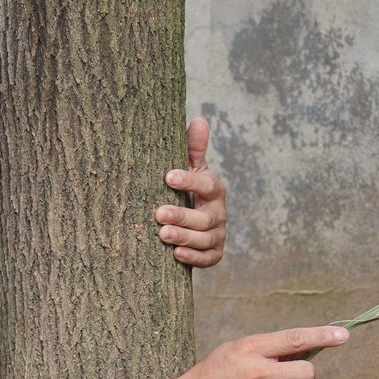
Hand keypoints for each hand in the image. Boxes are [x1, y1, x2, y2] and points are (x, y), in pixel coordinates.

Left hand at [157, 117, 226, 268]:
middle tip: (159, 213)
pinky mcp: (214, 252)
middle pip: (205, 217)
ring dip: (185, 236)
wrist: (192, 220)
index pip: (207, 184)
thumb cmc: (187, 189)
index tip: (168, 177)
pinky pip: (208, 258)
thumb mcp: (191, 168)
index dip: (190, 181)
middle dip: (182, 215)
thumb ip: (193, 148)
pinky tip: (176, 254)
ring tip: (162, 234)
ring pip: (206, 238)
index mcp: (214, 189)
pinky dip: (194, 257)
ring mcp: (218, 234)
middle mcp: (219, 212)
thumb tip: (199, 120)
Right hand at [171, 326, 349, 378]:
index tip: (344, 335)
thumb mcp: (236, 351)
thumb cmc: (215, 376)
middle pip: (307, 374)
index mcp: (250, 349)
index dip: (323, 336)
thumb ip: (268, 350)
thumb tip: (306, 352)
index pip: (295, 339)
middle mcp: (255, 374)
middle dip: (302, 377)